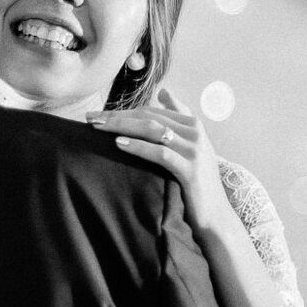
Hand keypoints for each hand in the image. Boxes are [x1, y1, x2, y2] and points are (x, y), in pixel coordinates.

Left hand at [87, 89, 232, 233]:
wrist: (216, 214)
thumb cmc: (196, 182)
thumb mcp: (189, 146)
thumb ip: (178, 118)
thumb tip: (163, 91)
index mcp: (192, 124)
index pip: (150, 111)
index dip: (122, 111)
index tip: (97, 115)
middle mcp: (195, 132)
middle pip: (149, 117)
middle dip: (117, 116)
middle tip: (90, 119)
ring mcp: (194, 150)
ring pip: (152, 130)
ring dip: (122, 126)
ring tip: (98, 128)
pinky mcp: (191, 170)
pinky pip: (161, 153)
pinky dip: (139, 147)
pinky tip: (119, 144)